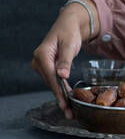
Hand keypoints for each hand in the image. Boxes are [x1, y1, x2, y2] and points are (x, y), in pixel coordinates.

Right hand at [31, 0, 99, 118]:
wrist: (68, 25)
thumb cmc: (69, 33)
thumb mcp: (70, 45)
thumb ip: (66, 60)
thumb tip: (62, 76)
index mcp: (42, 54)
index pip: (50, 77)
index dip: (58, 92)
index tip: (64, 104)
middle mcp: (39, 60)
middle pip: (50, 83)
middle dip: (60, 98)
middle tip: (69, 113)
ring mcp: (42, 64)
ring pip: (52, 83)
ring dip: (60, 96)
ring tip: (69, 110)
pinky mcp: (47, 66)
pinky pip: (54, 80)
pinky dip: (60, 89)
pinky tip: (67, 97)